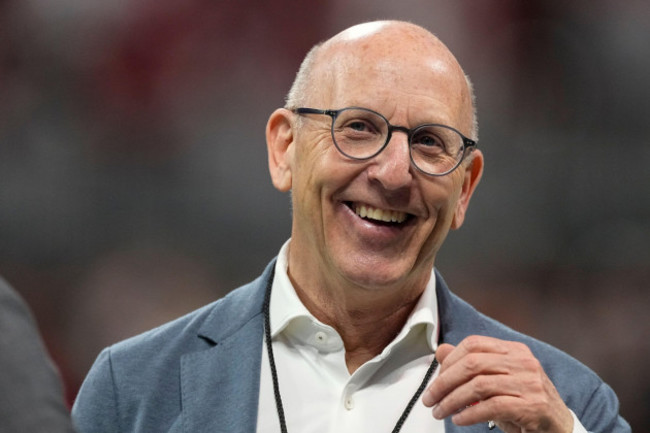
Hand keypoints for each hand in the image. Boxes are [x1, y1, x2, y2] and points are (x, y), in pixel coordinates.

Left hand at [422, 335, 573, 432]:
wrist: (559, 429)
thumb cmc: (524, 404)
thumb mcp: (496, 381)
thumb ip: (470, 366)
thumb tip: (441, 351)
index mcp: (514, 350)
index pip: (473, 344)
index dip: (449, 361)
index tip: (435, 380)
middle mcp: (524, 362)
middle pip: (472, 364)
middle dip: (444, 382)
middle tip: (429, 399)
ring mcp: (530, 383)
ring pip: (479, 385)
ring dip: (452, 401)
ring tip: (440, 412)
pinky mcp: (533, 406)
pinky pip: (492, 406)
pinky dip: (470, 414)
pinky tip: (459, 420)